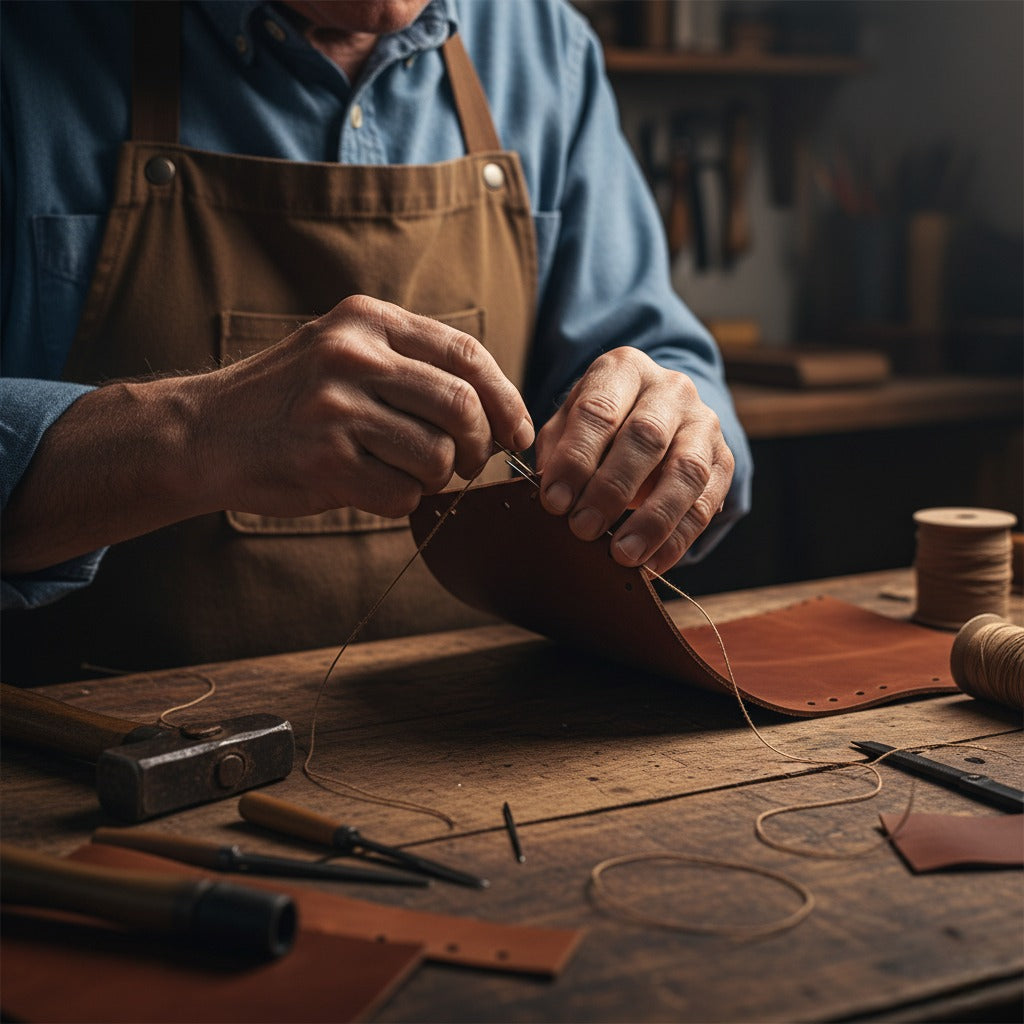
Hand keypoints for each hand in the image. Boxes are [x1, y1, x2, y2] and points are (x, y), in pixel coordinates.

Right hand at [195, 295, 533, 517]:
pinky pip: (401, 494)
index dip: (506, 398)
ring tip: (406, 473)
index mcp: (366, 321)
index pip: (466, 353)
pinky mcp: (323, 460)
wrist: (206, 433)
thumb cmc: (291, 399)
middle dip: (479, 446)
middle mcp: (352, 356)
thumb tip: (497, 411)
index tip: (518, 432)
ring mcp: (335, 407)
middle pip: (461, 407)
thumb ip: (412, 366)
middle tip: (468, 464)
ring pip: (436, 457)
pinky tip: (371, 487)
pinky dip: (400, 501)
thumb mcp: (344, 352)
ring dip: (435, 478)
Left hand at [534, 347, 733, 574]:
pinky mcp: (724, 459)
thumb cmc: (599, 425)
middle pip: (646, 437)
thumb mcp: (569, 423)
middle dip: (611, 488)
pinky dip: (678, 539)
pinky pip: (707, 503)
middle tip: (582, 529)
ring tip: (622, 556)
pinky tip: (651, 564)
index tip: (554, 502)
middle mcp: (671, 388)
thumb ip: (558, 451)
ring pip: (686, 471)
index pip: (598, 410)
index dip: (575, 459)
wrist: (655, 415)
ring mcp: (704, 422)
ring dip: (653, 519)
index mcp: (624, 369)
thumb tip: (552, 495)